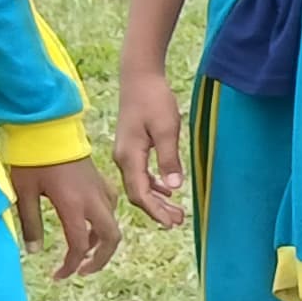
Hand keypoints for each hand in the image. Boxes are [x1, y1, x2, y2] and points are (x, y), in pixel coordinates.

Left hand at [6, 159, 122, 279]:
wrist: (48, 130)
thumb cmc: (32, 160)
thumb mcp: (24, 194)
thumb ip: (30, 224)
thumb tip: (33, 252)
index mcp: (74, 205)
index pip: (80, 246)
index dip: (72, 265)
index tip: (59, 276)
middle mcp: (93, 200)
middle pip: (111, 238)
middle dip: (100, 260)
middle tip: (83, 271)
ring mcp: (101, 190)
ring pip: (112, 225)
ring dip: (101, 243)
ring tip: (82, 252)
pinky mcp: (101, 182)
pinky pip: (110, 209)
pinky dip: (102, 224)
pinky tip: (88, 225)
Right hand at [115, 70, 187, 227]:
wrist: (139, 77)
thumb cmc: (154, 99)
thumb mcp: (166, 129)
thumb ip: (169, 158)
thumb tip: (174, 187)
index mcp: (129, 156)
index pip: (140, 193)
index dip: (155, 211)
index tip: (171, 223)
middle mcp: (123, 158)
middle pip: (137, 193)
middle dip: (157, 209)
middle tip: (178, 222)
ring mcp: (125, 153)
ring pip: (139, 184)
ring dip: (157, 199)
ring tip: (176, 212)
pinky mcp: (131, 147)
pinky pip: (140, 173)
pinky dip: (154, 185)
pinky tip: (168, 190)